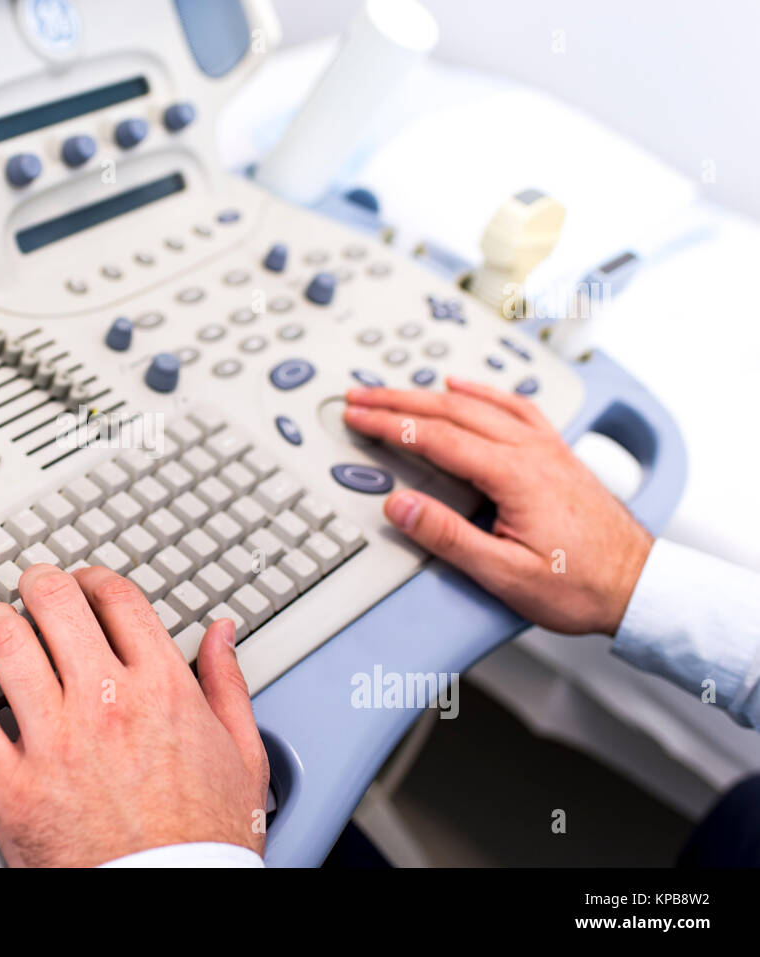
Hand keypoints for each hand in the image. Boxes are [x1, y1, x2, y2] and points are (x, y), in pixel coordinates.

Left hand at [0, 563, 269, 866]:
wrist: (169, 900)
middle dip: (39, 584)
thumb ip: (227, 684)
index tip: (85, 584)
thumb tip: (220, 633)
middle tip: (32, 589)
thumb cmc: (206, 841)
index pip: (116, 598)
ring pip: (5, 644)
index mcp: (162, 689)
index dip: (94, 579)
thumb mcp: (243, 756)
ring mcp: (54, 742)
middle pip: (54, 603)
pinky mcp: (10, 785)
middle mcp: (105, 703)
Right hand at [343, 377, 652, 635]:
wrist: (638, 585)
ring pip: (479, 404)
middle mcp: (530, 451)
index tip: (358, 418)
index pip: (436, 437)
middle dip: (398, 400)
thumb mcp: (504, 574)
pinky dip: (481, 392)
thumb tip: (400, 506)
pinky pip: (513, 407)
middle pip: (451, 411)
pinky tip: (465, 388)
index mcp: (514, 475)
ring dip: (431, 393)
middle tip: (360, 397)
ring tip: (396, 391)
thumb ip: (447, 536)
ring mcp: (546, 448)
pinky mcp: (556, 453)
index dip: (390, 425)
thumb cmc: (579, 586)